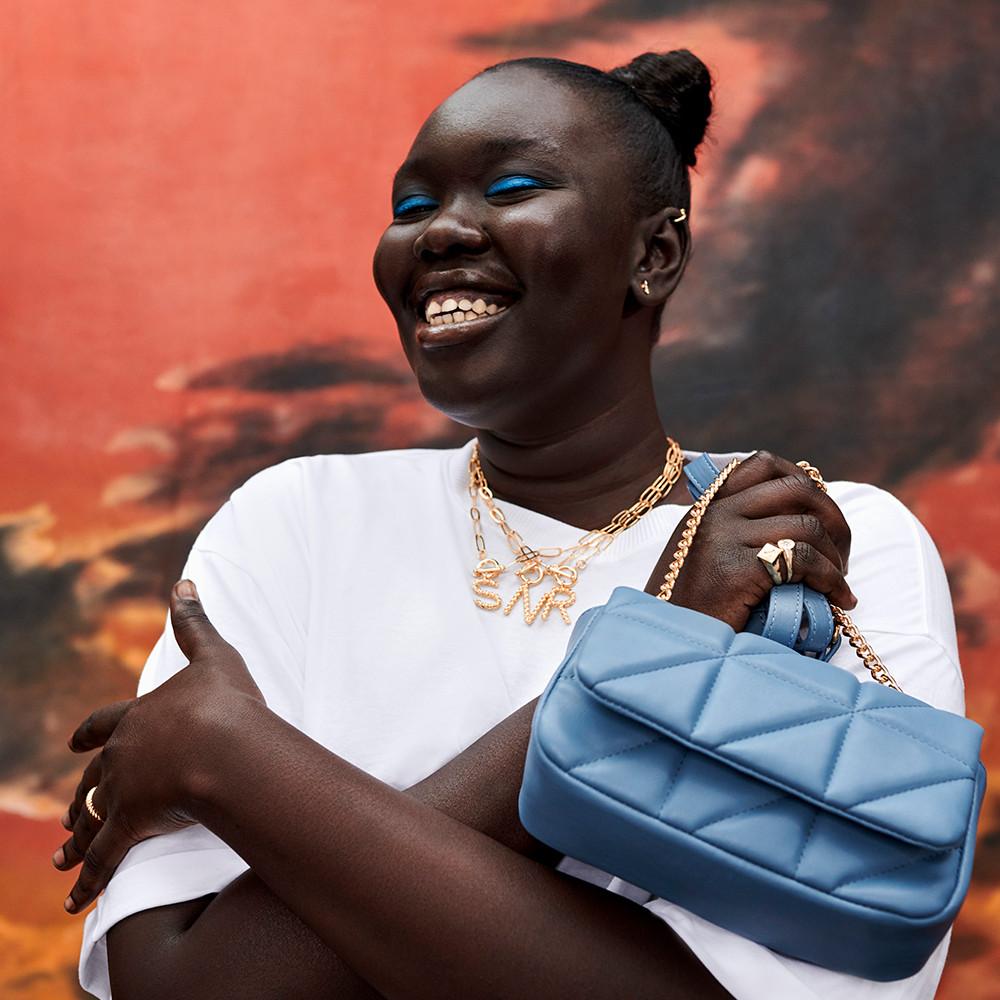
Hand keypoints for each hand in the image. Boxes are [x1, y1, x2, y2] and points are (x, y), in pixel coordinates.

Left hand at [53, 579, 266, 913]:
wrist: (221, 745)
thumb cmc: (223, 702)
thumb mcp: (214, 656)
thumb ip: (194, 623)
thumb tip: (184, 581)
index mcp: (137, 718)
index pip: (104, 725)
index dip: (90, 733)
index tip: (74, 743)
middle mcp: (121, 755)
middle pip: (92, 778)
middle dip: (81, 794)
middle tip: (69, 811)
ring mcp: (123, 791)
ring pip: (91, 818)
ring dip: (77, 837)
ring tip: (63, 856)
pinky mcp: (131, 825)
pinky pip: (104, 859)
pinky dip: (87, 881)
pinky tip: (74, 904)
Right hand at [643, 450, 856, 631]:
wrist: (665, 648)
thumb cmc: (691, 612)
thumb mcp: (703, 558)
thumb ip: (737, 533)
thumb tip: (803, 524)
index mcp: (705, 507)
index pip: (764, 465)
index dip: (806, 482)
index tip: (822, 516)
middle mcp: (713, 514)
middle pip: (797, 489)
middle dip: (833, 518)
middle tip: (841, 554)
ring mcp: (723, 539)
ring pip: (807, 526)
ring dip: (836, 556)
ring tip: (838, 584)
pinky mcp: (737, 569)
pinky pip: (804, 560)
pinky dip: (832, 580)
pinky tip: (837, 599)